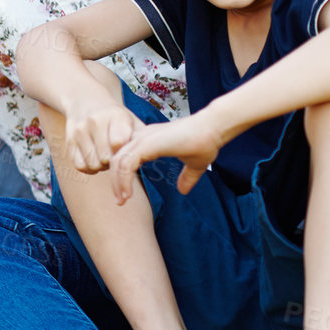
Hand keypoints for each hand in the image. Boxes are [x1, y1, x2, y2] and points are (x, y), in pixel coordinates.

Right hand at [63, 101, 142, 174]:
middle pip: (105, 158)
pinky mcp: (69, 140)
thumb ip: (140, 137)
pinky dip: (88, 169)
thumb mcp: (129, 119)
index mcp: (115, 116)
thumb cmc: (114, 116)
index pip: (119, 143)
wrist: (84, 99)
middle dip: (113, 163)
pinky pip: (79, 166)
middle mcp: (95, 121)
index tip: (126, 152)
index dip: (123, 153)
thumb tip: (148, 157)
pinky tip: (94, 160)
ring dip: (101, 167)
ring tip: (105, 158)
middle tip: (115, 158)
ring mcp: (79, 131)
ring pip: (92, 164)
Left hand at [108, 112, 227, 203]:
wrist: (214, 128)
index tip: (124, 194)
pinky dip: (123, 180)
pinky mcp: (146, 143)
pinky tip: (127, 194)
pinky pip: (126, 164)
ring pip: (117, 163)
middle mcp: (141, 138)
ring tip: (121, 200)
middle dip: (115, 181)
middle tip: (119, 201)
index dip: (121, 175)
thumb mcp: (195, 164)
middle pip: (115, 160)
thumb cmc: (205, 141)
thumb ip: (187, 177)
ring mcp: (142, 139)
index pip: (124, 158)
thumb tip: (183, 191)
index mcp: (148, 141)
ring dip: (117, 183)